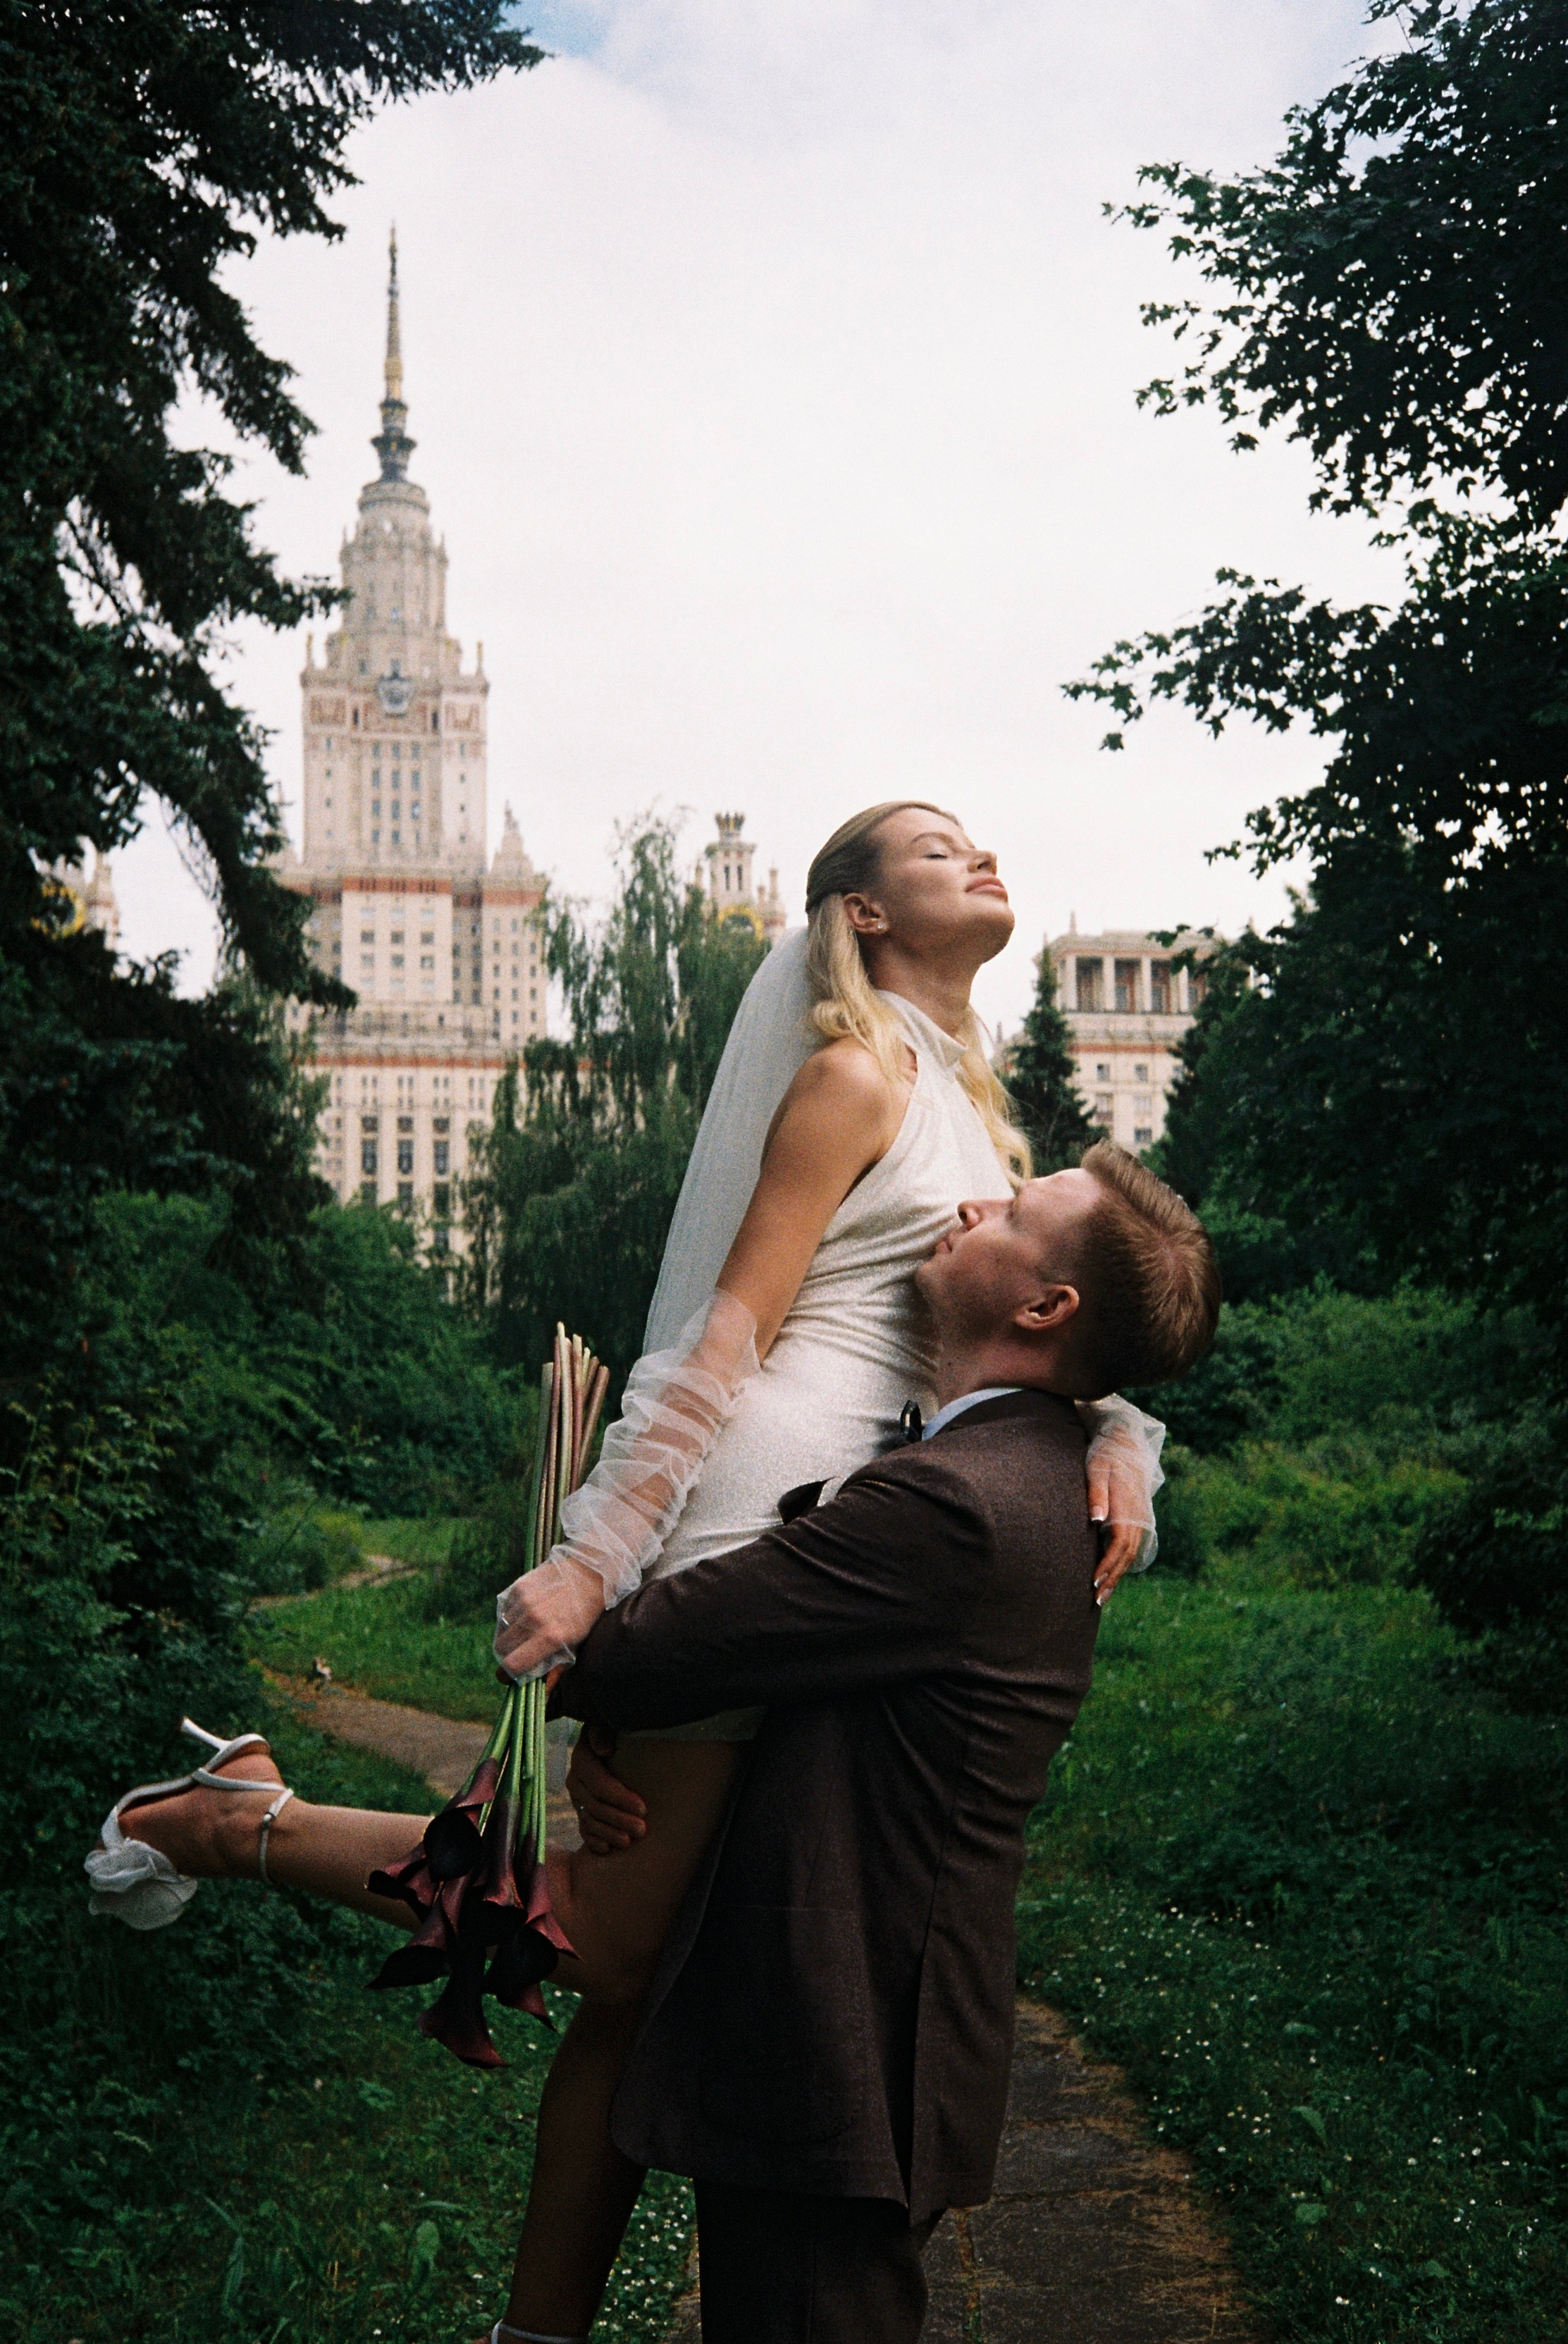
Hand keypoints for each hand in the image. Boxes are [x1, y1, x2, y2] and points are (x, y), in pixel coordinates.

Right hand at [494, 1555, 607, 1679]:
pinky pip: (503, 1613)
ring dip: (508, 1638)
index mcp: (550, 1637)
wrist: (589, 1573)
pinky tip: (525, 1617)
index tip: (513, 1676)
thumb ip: (555, 1672)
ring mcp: (524, 1602)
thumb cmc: (585, 1615)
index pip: (511, 1666)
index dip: (508, 1675)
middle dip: (507, 1657)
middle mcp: (533, 1619)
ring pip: (500, 1631)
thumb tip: (542, 1698)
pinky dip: (509, 1620)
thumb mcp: (576, 1646)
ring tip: (525, 1635)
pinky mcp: (518, 1588)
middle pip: (501, 1650)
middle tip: (518, 1656)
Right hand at [566, 1727, 647, 1855]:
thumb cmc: (619, 1732)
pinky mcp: (580, 1811)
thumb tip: (605, 1749)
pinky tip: (606, 1849)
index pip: (600, 1785)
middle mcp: (575, 1780)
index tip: (643, 1808)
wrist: (613, 1742)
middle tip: (642, 1830)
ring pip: (589, 1821)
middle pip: (595, 1806)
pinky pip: (583, 1830)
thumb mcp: (609, 1724)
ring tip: (629, 1842)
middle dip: (619, 1820)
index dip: (621, 1799)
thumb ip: (603, 1732)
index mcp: (582, 1759)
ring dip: (609, 1833)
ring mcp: (576, 1798)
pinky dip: (594, 1841)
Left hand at [1086, 1438, 1151, 1607]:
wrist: (1125, 1440)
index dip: (1108, 1566)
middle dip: (1113, 1578)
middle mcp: (1138, 1516)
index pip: (1120, 1545)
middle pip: (1127, 1555)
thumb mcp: (1096, 1469)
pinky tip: (1112, 1573)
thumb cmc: (1105, 1455)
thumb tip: (1096, 1520)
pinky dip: (1123, 1562)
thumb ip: (1096, 1494)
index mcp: (1127, 1507)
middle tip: (1096, 1600)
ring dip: (1118, 1574)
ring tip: (1103, 1594)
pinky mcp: (1139, 1517)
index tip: (1093, 1583)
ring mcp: (1141, 1517)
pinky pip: (1133, 1545)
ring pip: (1132, 1553)